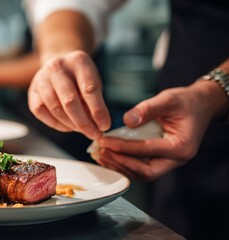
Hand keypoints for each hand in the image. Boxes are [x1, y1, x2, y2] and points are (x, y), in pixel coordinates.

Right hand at [28, 51, 110, 139]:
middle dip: (84, 123)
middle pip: (70, 101)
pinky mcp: (32, 92)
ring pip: (55, 109)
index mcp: (78, 61)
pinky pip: (42, 113)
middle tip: (94, 134)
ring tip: (83, 130)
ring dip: (71, 125)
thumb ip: (96, 101)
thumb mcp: (93, 81)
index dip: (98, 110)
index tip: (104, 126)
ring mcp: (41, 79)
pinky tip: (68, 126)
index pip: (89, 89)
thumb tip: (97, 126)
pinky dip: (57, 124)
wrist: (59, 66)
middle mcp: (56, 67)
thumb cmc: (80, 77)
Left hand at [94, 80, 227, 180]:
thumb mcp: (168, 99)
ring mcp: (168, 162)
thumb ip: (148, 109)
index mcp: (181, 146)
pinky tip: (109, 155)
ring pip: (141, 174)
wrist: (199, 106)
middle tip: (100, 152)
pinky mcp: (160, 160)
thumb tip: (128, 120)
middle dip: (120, 163)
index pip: (146, 150)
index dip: (122, 147)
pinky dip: (124, 164)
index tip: (104, 141)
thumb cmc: (186, 102)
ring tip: (100, 155)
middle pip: (145, 172)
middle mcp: (176, 159)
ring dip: (120, 166)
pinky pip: (141, 167)